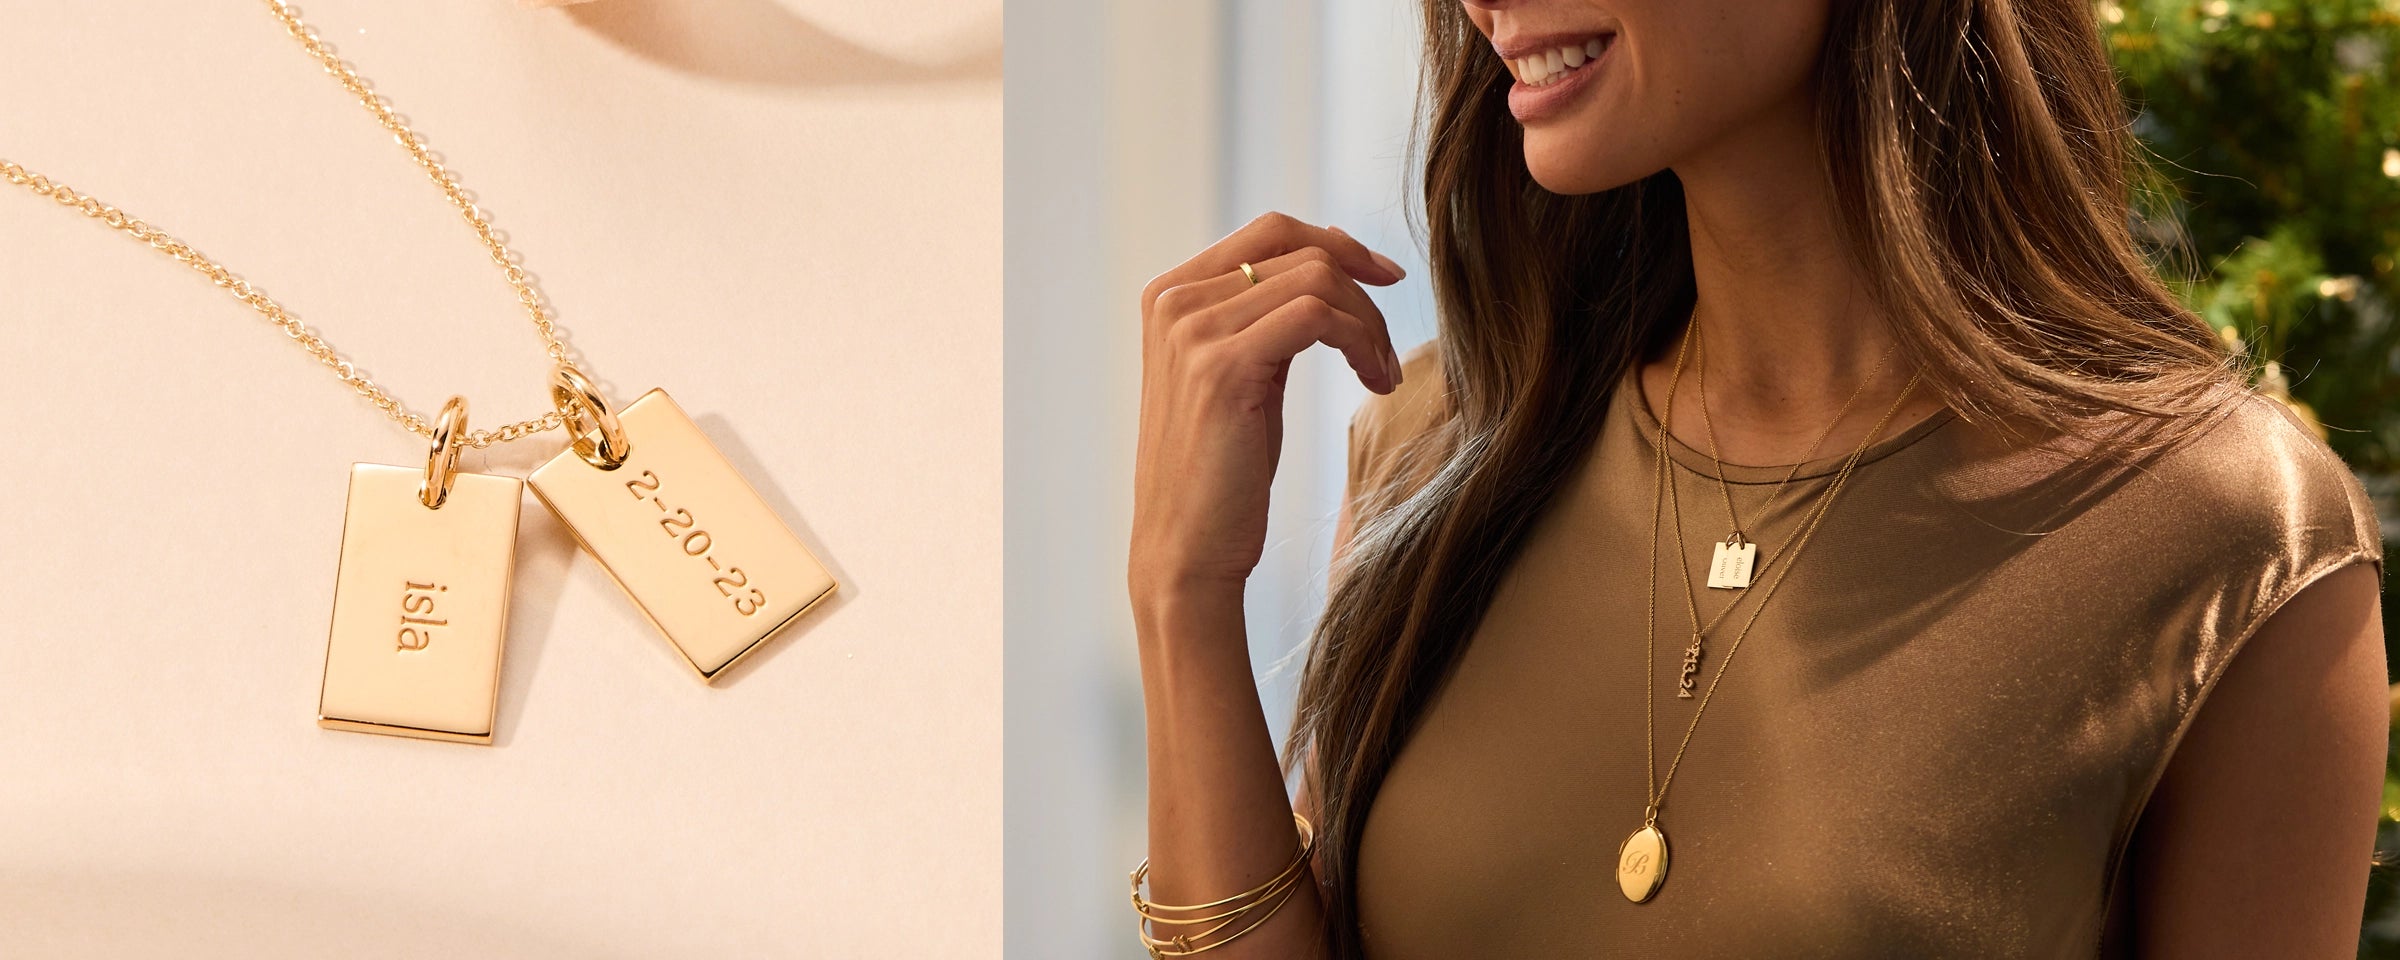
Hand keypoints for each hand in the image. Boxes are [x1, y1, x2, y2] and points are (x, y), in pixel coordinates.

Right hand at [1129, 212, 1407, 604]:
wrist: (1186, 552)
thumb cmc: (1220, 474)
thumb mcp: (1242, 376)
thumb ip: (1265, 317)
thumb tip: (1328, 258)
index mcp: (1170, 295)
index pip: (1268, 230)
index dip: (1338, 243)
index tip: (1385, 279)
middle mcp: (1173, 302)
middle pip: (1297, 247)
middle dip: (1362, 285)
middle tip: (1390, 344)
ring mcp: (1193, 331)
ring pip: (1315, 279)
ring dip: (1368, 323)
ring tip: (1380, 374)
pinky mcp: (1222, 367)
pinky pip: (1317, 316)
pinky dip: (1361, 341)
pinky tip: (1374, 381)